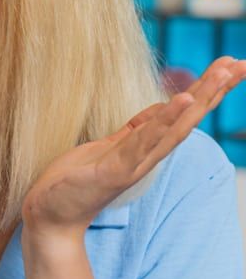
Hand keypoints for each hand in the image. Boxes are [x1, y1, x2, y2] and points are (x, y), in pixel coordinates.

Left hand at [22, 56, 245, 236]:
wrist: (52, 216)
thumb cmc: (78, 182)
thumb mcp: (111, 146)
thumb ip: (138, 129)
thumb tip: (163, 106)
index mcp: (146, 147)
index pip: (184, 115)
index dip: (208, 90)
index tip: (231, 63)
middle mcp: (147, 156)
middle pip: (188, 119)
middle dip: (215, 90)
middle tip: (240, 63)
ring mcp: (133, 164)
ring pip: (173, 128)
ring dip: (198, 101)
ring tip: (221, 74)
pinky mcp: (114, 170)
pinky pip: (142, 142)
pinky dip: (163, 122)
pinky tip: (182, 102)